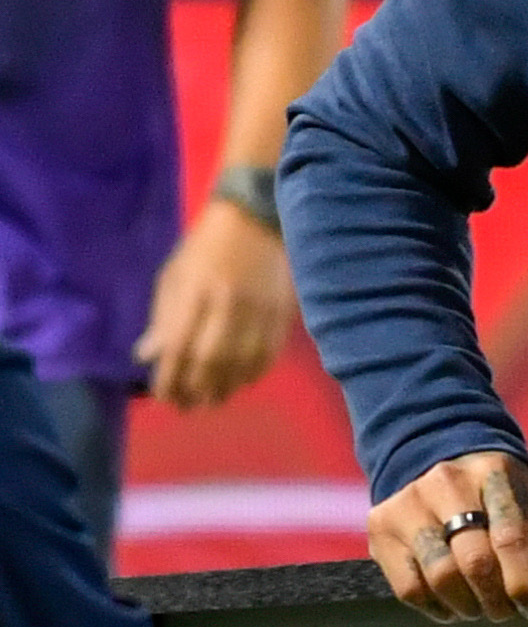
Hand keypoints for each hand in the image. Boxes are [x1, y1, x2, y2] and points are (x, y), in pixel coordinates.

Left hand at [133, 203, 296, 408]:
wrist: (253, 220)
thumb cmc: (204, 249)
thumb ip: (163, 318)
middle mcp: (228, 305)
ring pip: (242, 364)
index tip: (163, 395)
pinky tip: (241, 382)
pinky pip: (268, 355)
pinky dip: (253, 375)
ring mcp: (258, 311)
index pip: (179, 346)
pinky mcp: (280, 314)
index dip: (169, 377)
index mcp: (196, 292)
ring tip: (212, 399)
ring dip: (225, 388)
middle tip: (187, 405)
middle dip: (196, 389)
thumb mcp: (173, 276)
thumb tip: (147, 357)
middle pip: (212, 361)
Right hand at [369, 450, 527, 625]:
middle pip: (475, 563)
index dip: (527, 584)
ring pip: (440, 577)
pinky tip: (451, 605)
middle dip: (497, 601)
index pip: (512, 538)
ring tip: (481, 608)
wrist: (439, 457)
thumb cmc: (502, 493)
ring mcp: (408, 504)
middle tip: (507, 611)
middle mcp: (446, 484)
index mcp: (495, 474)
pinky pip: (409, 587)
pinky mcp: (381, 527)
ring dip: (468, 607)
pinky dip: (435, 608)